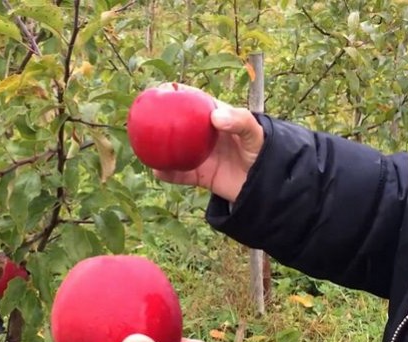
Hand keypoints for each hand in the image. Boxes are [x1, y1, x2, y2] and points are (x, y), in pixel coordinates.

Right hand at [153, 83, 264, 202]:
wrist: (266, 185)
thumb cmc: (262, 151)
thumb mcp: (254, 133)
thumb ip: (239, 121)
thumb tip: (214, 117)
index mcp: (213, 117)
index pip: (191, 100)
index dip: (174, 93)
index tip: (158, 90)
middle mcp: (201, 135)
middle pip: (174, 124)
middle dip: (157, 121)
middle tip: (141, 118)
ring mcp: (198, 155)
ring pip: (172, 150)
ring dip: (156, 149)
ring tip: (142, 147)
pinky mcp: (198, 175)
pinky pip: (178, 175)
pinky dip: (167, 174)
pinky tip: (158, 172)